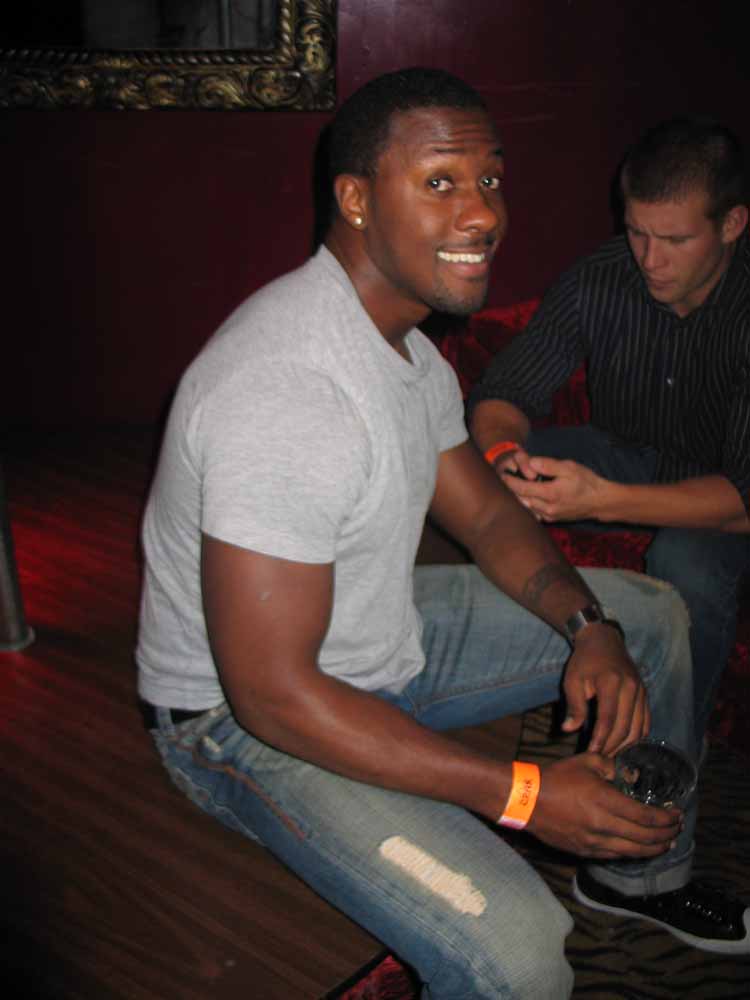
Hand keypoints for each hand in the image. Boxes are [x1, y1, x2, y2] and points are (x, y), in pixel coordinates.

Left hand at [502, 455, 608, 522]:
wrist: (600, 501)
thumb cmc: (586, 482)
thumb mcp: (569, 467)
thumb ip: (549, 465)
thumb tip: (531, 463)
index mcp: (550, 494)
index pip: (522, 488)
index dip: (509, 481)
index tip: (502, 473)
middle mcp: (547, 508)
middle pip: (520, 499)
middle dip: (511, 489)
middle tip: (504, 478)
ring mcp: (549, 516)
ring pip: (525, 508)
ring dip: (518, 498)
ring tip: (513, 486)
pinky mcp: (552, 519)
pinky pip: (533, 513)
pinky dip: (527, 505)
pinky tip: (525, 497)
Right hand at [528, 753, 680, 859]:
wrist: (525, 800)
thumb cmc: (556, 777)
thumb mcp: (586, 762)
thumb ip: (613, 766)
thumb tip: (632, 776)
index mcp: (605, 801)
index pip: (646, 817)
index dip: (666, 819)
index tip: (678, 814)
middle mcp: (603, 825)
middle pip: (645, 838)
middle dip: (666, 835)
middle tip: (677, 829)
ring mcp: (593, 842)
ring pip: (633, 852)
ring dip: (654, 849)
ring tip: (666, 843)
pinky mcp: (584, 852)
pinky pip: (615, 856)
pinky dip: (633, 853)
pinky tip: (639, 848)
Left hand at [562, 623, 649, 755]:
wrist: (604, 641)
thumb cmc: (584, 661)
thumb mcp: (573, 680)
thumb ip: (574, 705)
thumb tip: (569, 729)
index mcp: (611, 682)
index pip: (608, 718)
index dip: (601, 739)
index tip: (591, 752)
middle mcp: (631, 687)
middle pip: (625, 726)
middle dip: (612, 746)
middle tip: (600, 757)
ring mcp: (641, 691)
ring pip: (639, 728)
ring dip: (625, 745)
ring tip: (611, 753)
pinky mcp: (646, 695)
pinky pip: (646, 722)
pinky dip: (637, 736)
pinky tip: (624, 744)